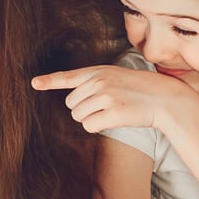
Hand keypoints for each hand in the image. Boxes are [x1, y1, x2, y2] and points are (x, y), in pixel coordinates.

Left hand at [31, 64, 191, 132]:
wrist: (165, 97)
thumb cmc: (139, 89)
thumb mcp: (115, 76)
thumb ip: (94, 83)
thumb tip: (73, 104)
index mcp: (98, 71)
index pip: (68, 77)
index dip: (49, 81)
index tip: (34, 83)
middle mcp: (99, 81)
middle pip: (71, 105)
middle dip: (83, 109)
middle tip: (105, 105)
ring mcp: (106, 96)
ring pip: (79, 116)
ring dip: (91, 119)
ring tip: (112, 111)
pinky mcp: (113, 112)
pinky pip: (90, 126)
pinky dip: (98, 127)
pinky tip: (114, 119)